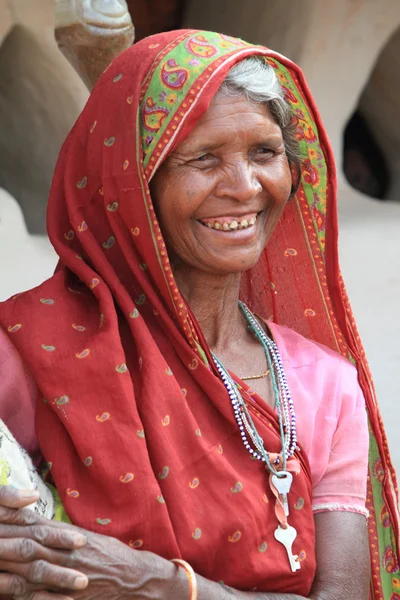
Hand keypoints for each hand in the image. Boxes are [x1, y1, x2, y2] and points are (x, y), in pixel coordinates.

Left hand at [0, 486, 176, 599]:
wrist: (133, 576)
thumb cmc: (109, 554)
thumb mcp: (84, 535)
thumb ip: (58, 530)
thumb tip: (33, 519)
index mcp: (66, 535)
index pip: (32, 524)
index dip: (13, 520)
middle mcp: (63, 552)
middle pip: (25, 544)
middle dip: (5, 540)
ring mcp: (64, 575)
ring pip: (28, 568)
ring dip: (7, 564)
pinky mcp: (65, 597)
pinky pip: (38, 597)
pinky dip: (20, 594)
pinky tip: (5, 591)